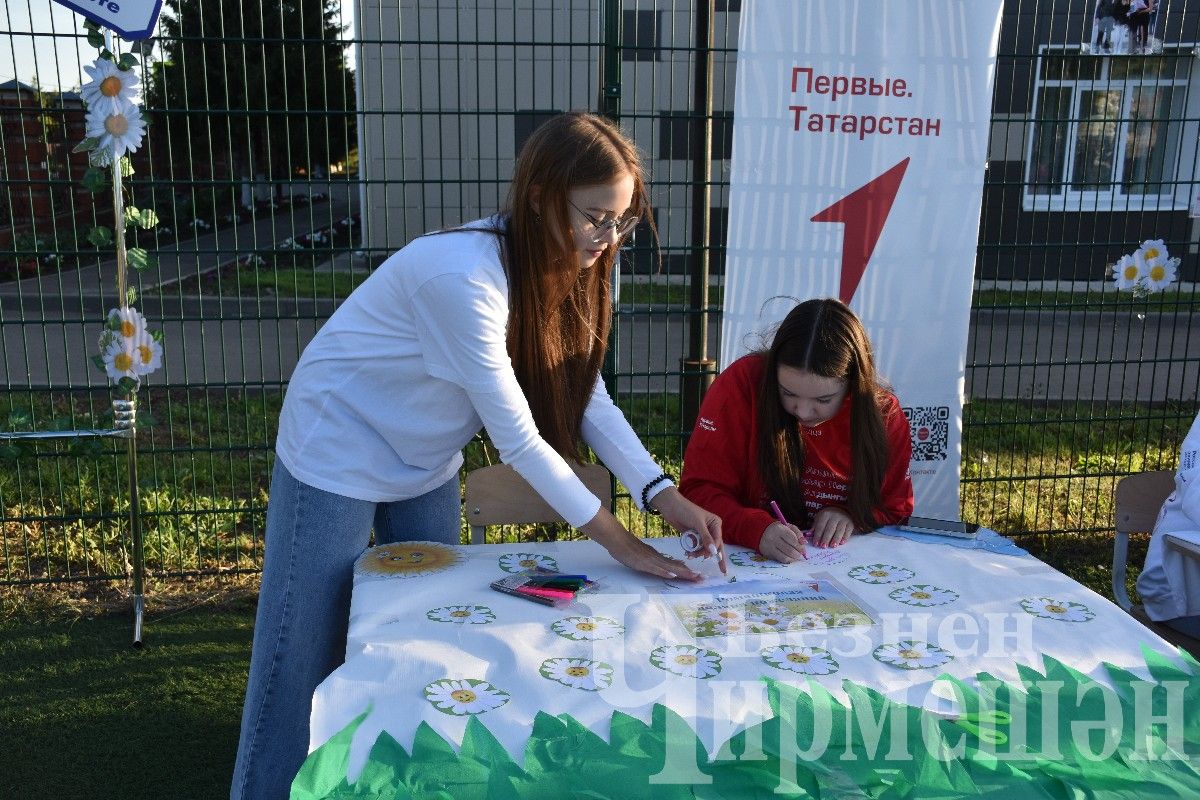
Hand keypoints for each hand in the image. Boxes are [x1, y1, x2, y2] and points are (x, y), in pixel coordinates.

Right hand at [581, 507, 700, 580]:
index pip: (675, 565)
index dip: (687, 571)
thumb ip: (656, 559)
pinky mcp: (642, 562)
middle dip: (689, 574)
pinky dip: (664, 571)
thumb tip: (669, 567)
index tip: (698, 576)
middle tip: (702, 579)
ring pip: (669, 568)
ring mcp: (650, 560)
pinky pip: (654, 568)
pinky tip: (672, 574)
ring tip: (694, 577)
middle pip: (676, 567)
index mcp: (657, 557)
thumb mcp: (645, 554)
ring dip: (682, 573)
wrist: (616, 538)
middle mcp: (656, 558)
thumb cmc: (628, 546)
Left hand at [648, 486, 726, 573]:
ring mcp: (702, 533)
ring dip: (698, 553)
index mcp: (716, 524)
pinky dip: (693, 551)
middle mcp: (711, 529)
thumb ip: (706, 538)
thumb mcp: (698, 524)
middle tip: (704, 560)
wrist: (670, 506)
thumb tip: (714, 551)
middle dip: (708, 554)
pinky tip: (688, 553)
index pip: (718, 540)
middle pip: (713, 546)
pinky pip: (696, 547)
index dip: (714, 550)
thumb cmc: (687, 511)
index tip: (708, 557)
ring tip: (690, 555)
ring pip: (704, 548)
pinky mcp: (693, 536)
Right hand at [759, 521, 807, 563]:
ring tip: (796, 556)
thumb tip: (804, 542)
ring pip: (785, 557)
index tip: (803, 549)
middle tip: (800, 553)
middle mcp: (773, 538)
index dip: (800, 546)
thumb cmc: (778, 529)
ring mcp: (769, 547)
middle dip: (798, 553)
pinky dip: (788, 560)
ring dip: (793, 558)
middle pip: (789, 550)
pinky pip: (780, 559)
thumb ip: (798, 533)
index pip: (793, 540)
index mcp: (779, 529)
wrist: (761, 531)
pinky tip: (790, 558)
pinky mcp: (767, 553)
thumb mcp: (788, 527)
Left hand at [811, 507, 854, 547]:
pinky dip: (845, 537)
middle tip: (823, 546)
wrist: (841, 510)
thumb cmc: (828, 517)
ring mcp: (844, 519)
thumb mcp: (819, 518)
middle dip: (826, 538)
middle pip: (830, 529)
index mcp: (825, 514)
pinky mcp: (851, 523)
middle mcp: (835, 516)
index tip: (816, 544)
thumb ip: (815, 527)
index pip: (820, 526)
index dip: (818, 535)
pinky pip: (848, 531)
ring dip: (836, 539)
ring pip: (839, 530)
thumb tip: (809, 534)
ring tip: (832, 546)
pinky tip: (841, 543)